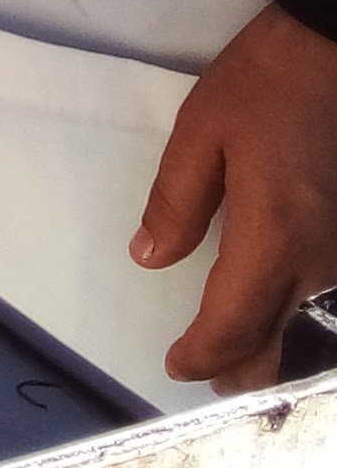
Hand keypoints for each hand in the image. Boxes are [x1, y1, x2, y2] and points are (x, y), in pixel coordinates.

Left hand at [133, 4, 336, 391]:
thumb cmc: (266, 86)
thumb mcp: (202, 134)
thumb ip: (176, 202)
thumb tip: (149, 257)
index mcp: (272, 239)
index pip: (234, 324)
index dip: (203, 354)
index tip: (176, 365)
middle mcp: (317, 260)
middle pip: (280, 340)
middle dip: (243, 369)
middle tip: (210, 381)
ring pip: (307, 321)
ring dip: (273, 345)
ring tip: (241, 358)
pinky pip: (323, 289)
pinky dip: (298, 313)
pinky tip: (280, 309)